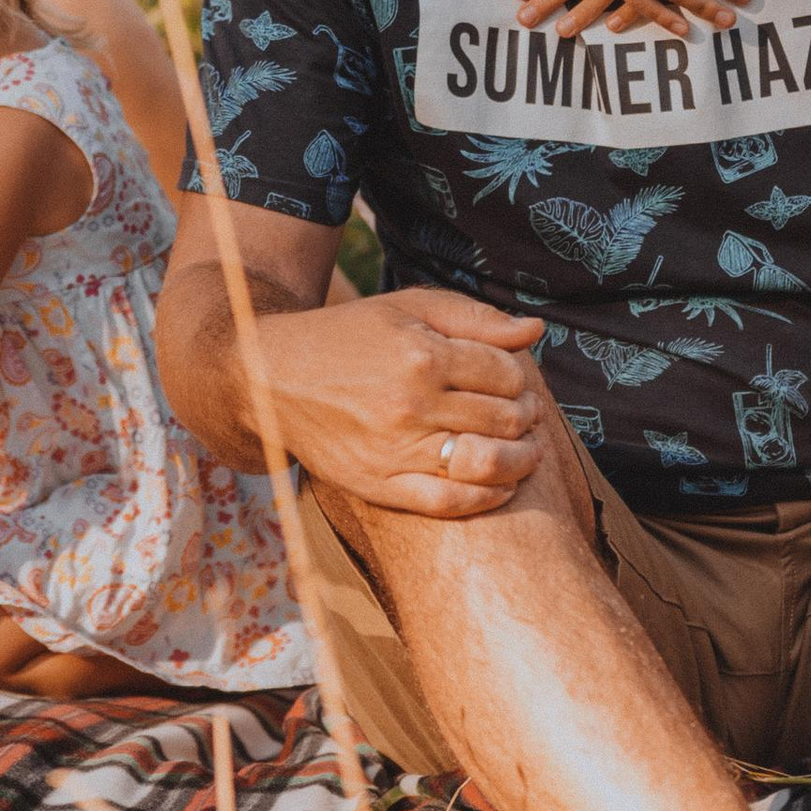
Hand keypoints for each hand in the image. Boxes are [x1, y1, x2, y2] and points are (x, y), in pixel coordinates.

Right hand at [251, 285, 552, 520]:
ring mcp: (395, 449)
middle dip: (528, 417)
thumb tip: (536, 331)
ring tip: (529, 452)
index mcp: (421, 355)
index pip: (505, 375)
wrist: (274, 375)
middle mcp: (411, 404)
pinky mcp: (379, 484)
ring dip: (522, 461)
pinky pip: (448, 502)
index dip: (522, 379)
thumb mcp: (408, 309)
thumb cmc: (349, 336)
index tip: (518, 383)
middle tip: (529, 415)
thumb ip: (475, 318)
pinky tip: (503, 487)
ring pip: (486, 465)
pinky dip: (487, 498)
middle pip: (503, 419)